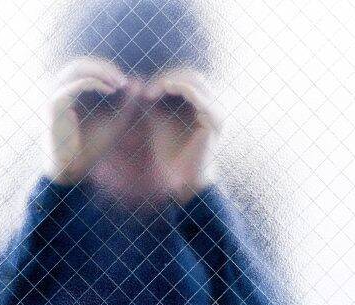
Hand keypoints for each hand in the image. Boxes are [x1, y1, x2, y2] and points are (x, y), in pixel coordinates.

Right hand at [48, 57, 127, 184]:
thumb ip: (126, 104)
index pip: (86, 68)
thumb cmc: (92, 147)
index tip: (127, 82)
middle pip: (80, 63)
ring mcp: (56, 96)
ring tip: (120, 82)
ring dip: (101, 71)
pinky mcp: (55, 105)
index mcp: (71, 93)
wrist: (74, 169)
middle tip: (124, 78)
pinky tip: (111, 90)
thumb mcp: (115, 121)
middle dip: (104, 67)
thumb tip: (138, 82)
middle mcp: (60, 91)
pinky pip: (76, 84)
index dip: (107, 69)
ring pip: (77, 68)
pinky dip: (96, 83)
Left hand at [144, 69, 221, 202]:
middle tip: (147, 90)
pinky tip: (162, 90)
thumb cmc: (171, 153)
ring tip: (152, 91)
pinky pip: (196, 94)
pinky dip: (177, 88)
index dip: (166, 79)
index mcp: (204, 105)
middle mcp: (213, 106)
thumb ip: (155, 102)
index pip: (188, 79)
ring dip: (171, 81)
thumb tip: (139, 82)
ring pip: (194, 80)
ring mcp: (216, 111)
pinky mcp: (213, 119)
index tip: (145, 91)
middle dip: (168, 77)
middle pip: (192, 75)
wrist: (184, 179)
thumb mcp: (159, 122)